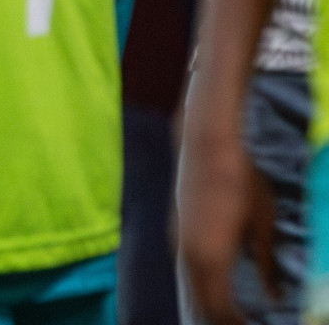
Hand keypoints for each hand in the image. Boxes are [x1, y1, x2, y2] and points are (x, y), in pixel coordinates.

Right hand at [178, 117, 275, 324]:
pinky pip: (186, 271)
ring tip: (233, 314)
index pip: (221, 310)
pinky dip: (202, 286)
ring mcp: (177, 242)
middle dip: (221, 320)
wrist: (206, 145)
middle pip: (201, 304)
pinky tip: (218, 286)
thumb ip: (267, 265)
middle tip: (244, 324)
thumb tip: (276, 297)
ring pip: (191, 288)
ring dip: (210, 304)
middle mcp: (187, 255)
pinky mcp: (176, 231)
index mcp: (211, 258)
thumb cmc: (241, 182)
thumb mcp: (263, 225)